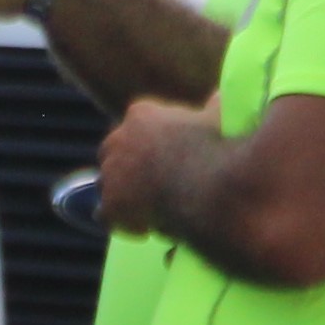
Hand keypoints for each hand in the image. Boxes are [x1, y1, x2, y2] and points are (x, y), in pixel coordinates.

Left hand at [90, 97, 213, 236]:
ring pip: (106, 183)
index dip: (147, 145)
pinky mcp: (110, 202)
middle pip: (112, 152)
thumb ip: (214, 106)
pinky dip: (121, 222)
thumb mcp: (217, 119)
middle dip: (127, 168)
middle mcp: (118, 138)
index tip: (163, 159)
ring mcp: (110, 171)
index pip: (134, 126)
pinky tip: (143, 229)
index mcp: (141, 114)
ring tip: (145, 209)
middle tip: (150, 185)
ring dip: (121, 194)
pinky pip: (106, 215)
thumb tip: (219, 95)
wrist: (204, 184)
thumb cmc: (214, 149)